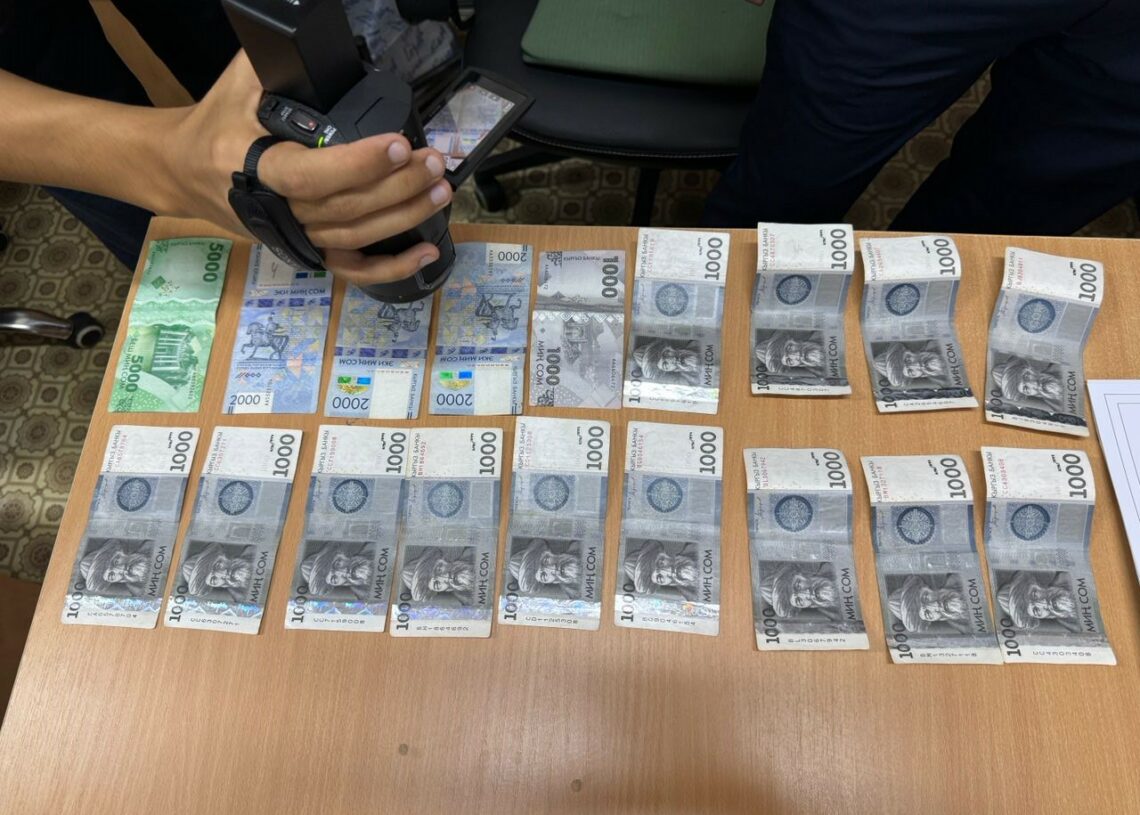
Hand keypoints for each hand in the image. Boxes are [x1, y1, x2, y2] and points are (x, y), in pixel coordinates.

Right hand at [166, 51, 451, 285]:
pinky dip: (392, 267)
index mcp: (253, 166)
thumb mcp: (240, 85)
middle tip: (434, 162)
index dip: (360, 165)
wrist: (183, 172)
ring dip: (405, 216)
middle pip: (346, 207)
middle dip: (399, 186)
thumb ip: (279, 65)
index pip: (312, 174)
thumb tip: (318, 42)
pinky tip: (426, 253)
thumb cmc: (217, 122)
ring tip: (439, 191)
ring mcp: (293, 235)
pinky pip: (352, 269)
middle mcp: (275, 209)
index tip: (399, 145)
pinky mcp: (305, 251)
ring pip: (356, 236)